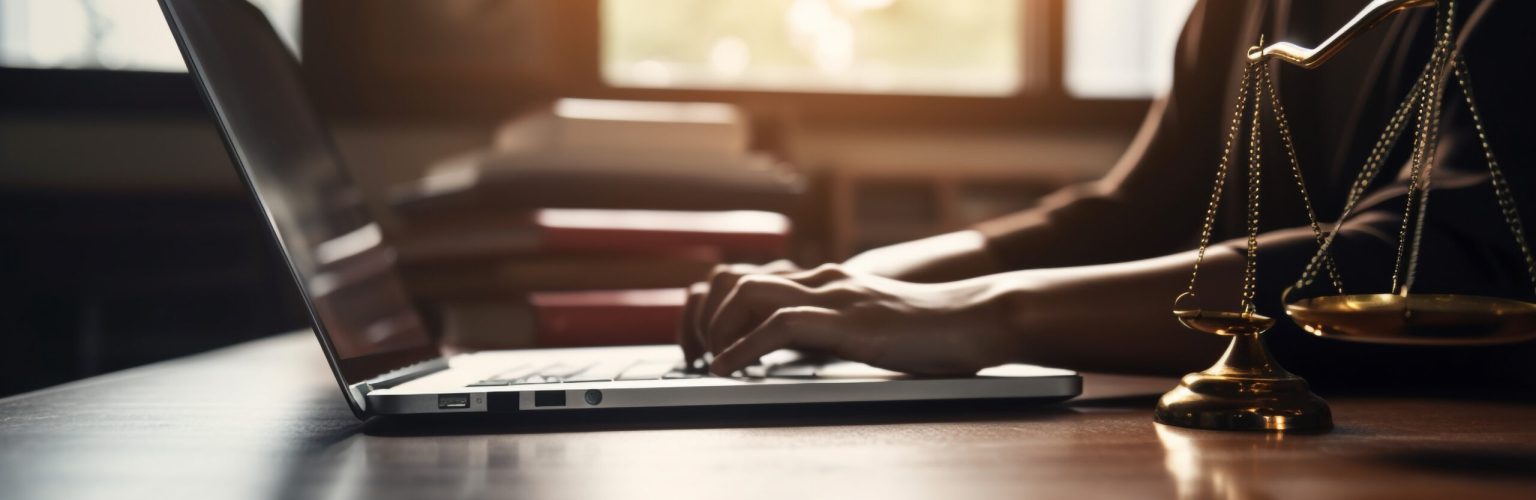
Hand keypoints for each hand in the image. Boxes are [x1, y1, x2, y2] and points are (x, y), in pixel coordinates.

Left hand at [690, 263, 1013, 376]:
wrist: (981, 318)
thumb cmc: (936, 331)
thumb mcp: (875, 325)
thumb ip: (839, 329)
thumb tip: (805, 352)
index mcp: (829, 281)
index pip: (752, 279)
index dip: (718, 310)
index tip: (708, 346)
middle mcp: (825, 280)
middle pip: (737, 280)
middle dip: (708, 320)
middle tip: (702, 358)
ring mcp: (836, 296)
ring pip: (749, 293)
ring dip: (720, 330)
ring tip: (714, 363)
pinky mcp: (849, 321)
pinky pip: (780, 325)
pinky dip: (745, 348)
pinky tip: (731, 370)